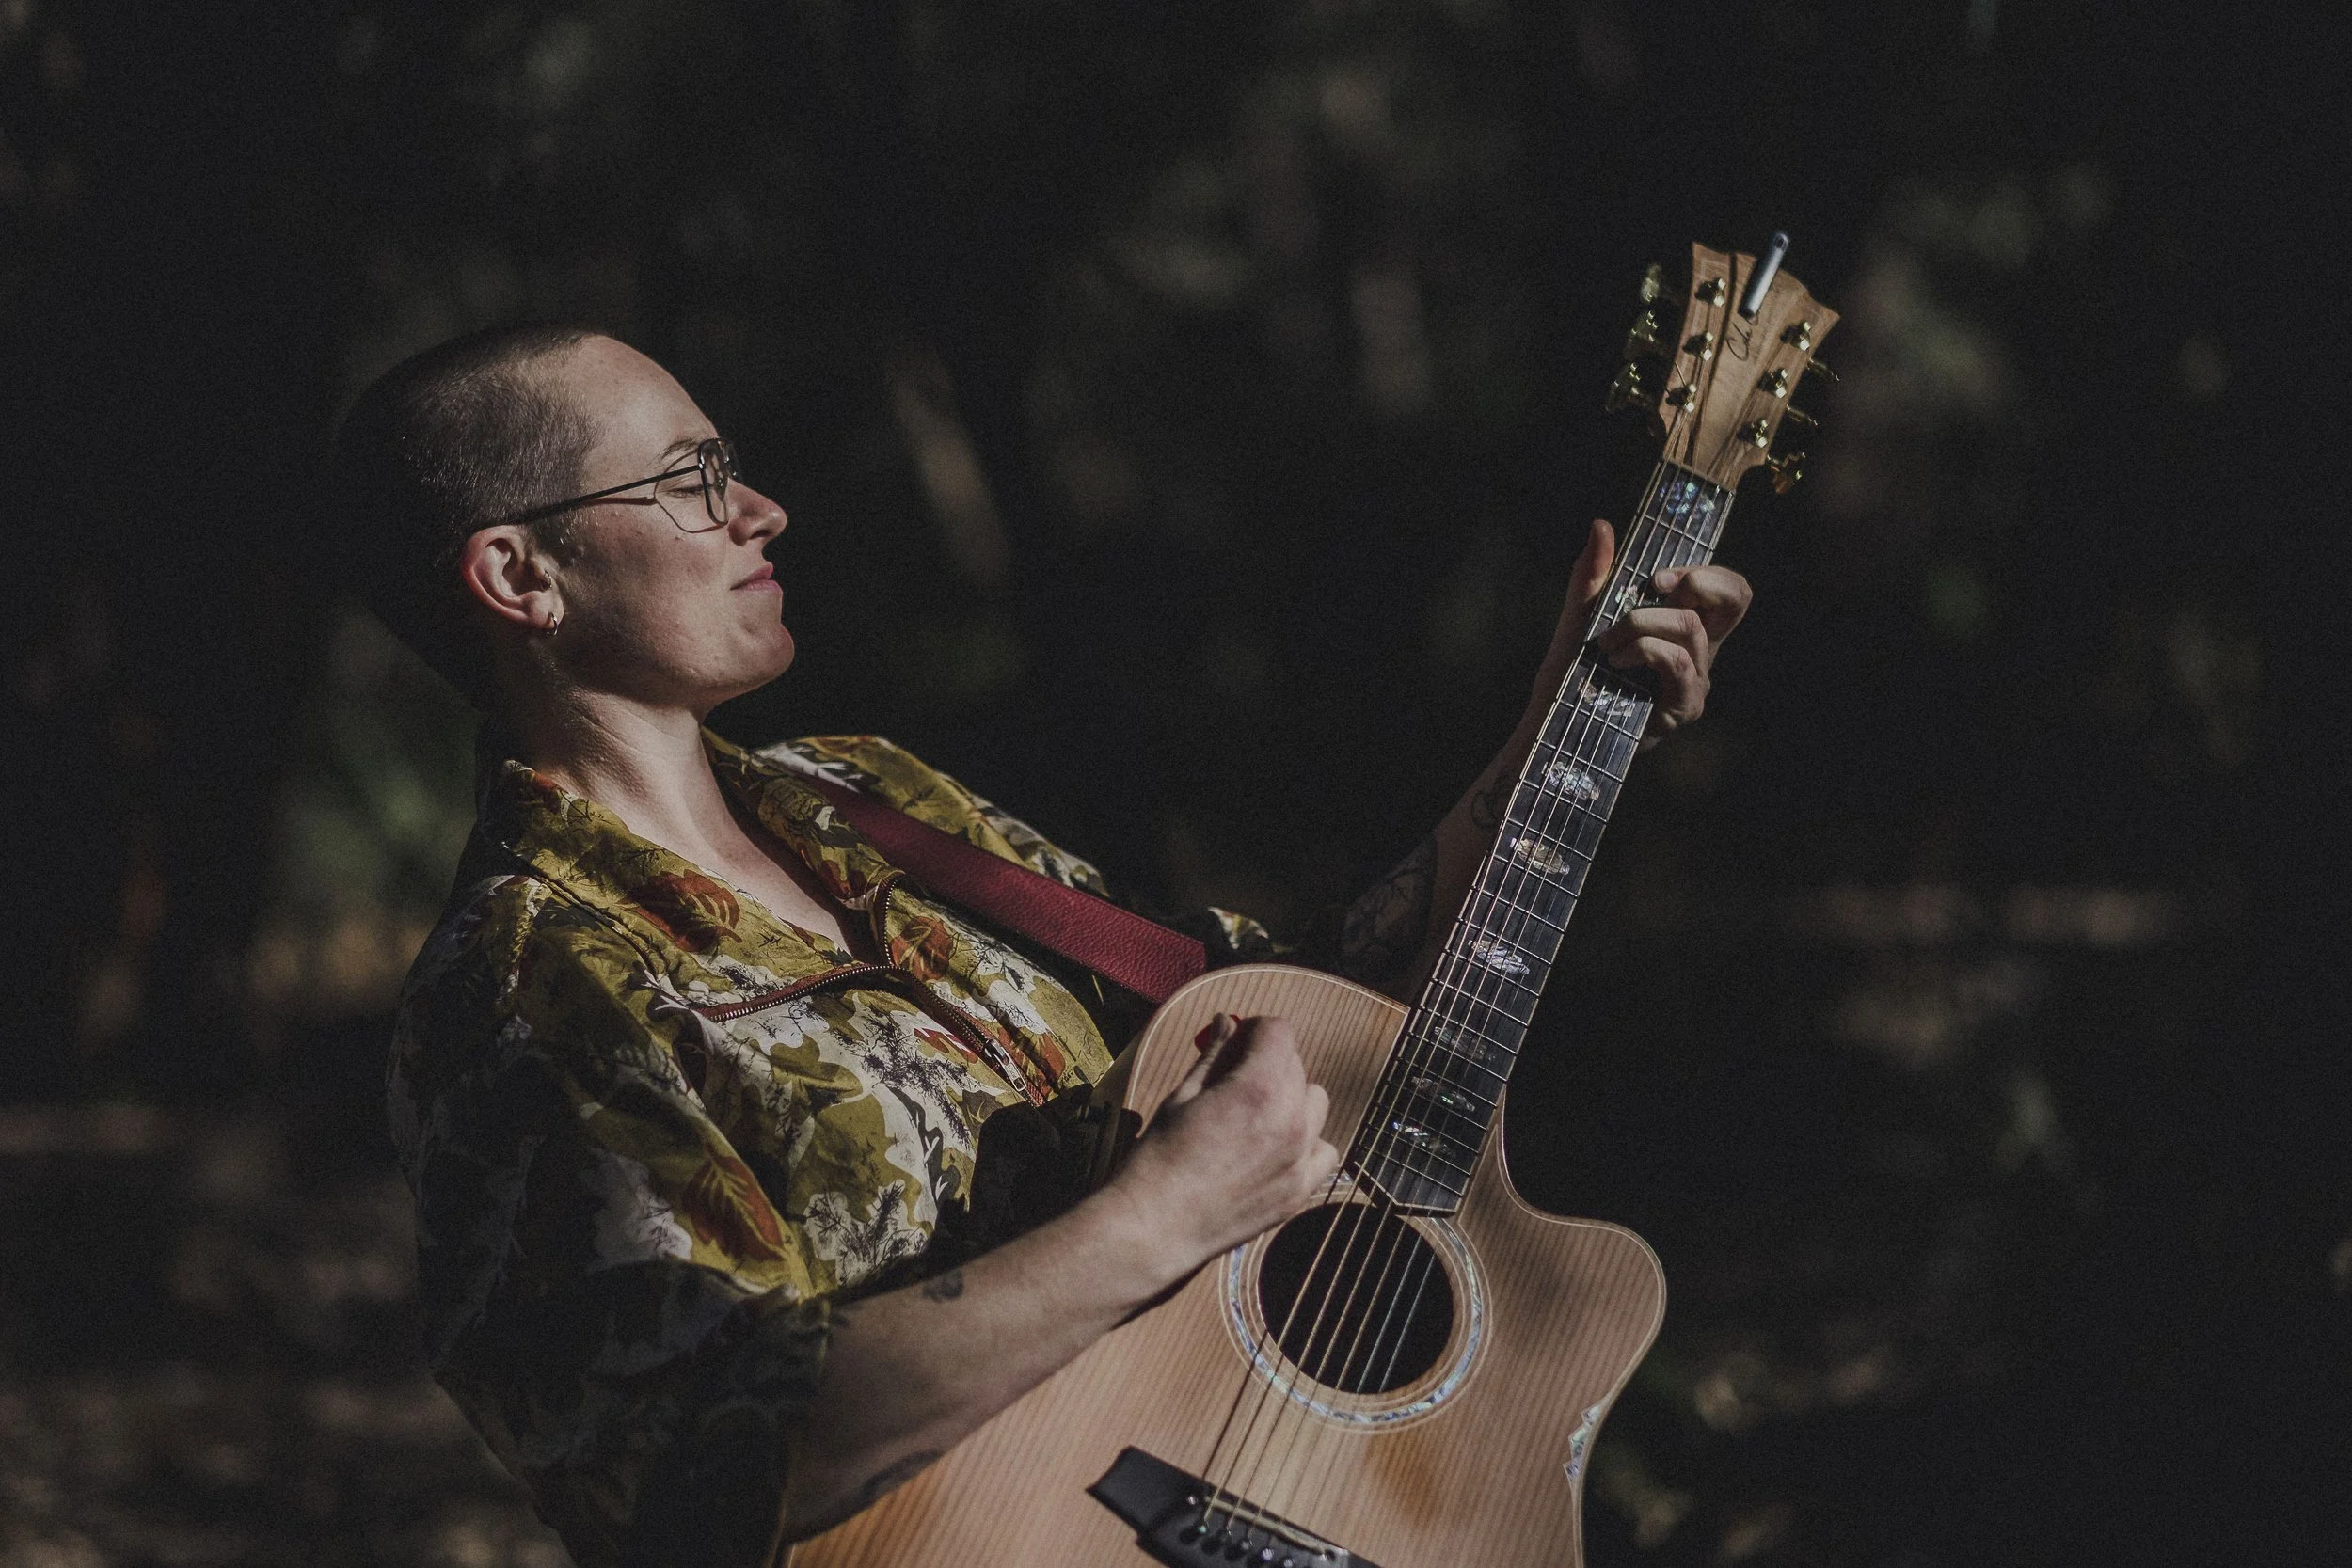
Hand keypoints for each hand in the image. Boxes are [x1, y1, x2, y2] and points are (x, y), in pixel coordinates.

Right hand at [1109, 1015, 1339, 1272]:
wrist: (1156, 1225)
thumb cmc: (1161, 1157)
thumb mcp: (1183, 1095)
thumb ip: (1215, 1055)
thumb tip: (1226, 1021)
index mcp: (1258, 1088)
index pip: (1279, 1031)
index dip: (1255, 1029)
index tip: (1237, 1040)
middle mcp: (1290, 1120)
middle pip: (1296, 1065)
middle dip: (1269, 1061)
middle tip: (1235, 1078)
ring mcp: (1300, 1159)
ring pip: (1316, 1103)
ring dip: (1292, 1098)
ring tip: (1256, 1114)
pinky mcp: (1300, 1191)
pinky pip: (1324, 1150)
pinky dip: (1307, 1143)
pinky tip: (1276, 1149)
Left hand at [1531, 519, 1752, 745]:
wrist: (1554, 724)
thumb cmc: (1573, 674)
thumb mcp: (1580, 615)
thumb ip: (1593, 574)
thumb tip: (1601, 525)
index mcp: (1686, 627)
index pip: (1729, 588)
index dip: (1704, 570)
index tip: (1655, 577)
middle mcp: (1700, 651)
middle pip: (1738, 597)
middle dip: (1696, 580)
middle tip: (1651, 589)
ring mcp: (1696, 680)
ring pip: (1689, 626)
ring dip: (1641, 622)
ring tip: (1608, 643)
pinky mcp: (1684, 706)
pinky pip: (1677, 660)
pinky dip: (1643, 648)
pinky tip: (1616, 660)